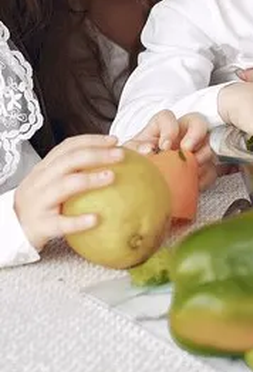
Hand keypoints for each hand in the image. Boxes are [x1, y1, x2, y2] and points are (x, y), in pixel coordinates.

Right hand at [14, 134, 123, 251]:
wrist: (13, 230)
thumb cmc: (41, 205)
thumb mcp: (51, 183)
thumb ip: (73, 172)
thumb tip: (110, 163)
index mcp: (45, 168)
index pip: (68, 147)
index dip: (92, 140)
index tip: (115, 140)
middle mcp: (40, 181)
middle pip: (69, 161)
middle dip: (96, 154)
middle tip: (120, 155)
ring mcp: (39, 202)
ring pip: (64, 186)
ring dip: (89, 179)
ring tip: (112, 177)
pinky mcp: (41, 225)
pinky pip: (61, 223)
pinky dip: (79, 221)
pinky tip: (97, 219)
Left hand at [125, 110, 214, 189]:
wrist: (144, 186)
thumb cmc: (138, 163)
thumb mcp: (131, 154)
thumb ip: (134, 149)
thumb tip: (147, 150)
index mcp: (160, 128)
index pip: (167, 117)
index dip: (169, 129)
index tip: (164, 146)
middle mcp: (180, 134)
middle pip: (196, 121)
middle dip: (195, 134)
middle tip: (187, 149)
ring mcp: (194, 148)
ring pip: (209, 142)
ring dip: (204, 154)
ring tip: (194, 168)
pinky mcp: (203, 165)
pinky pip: (212, 167)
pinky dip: (206, 175)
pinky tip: (196, 183)